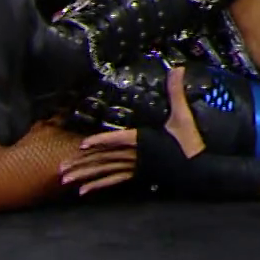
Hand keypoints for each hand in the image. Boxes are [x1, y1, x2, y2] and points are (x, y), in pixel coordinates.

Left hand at [59, 67, 204, 195]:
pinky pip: (114, 182)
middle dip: (82, 163)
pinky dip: (99, 186)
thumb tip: (178, 68)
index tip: (82, 145)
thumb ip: (176, 92)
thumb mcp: (182, 115)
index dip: (100, 142)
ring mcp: (135, 167)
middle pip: (105, 159)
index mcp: (143, 139)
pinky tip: (84, 191)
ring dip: (85, 176)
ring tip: (65, 180)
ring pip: (105, 172)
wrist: (198, 169)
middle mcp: (135, 154)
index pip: (118, 139)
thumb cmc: (189, 141)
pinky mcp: (137, 176)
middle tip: (61, 168)